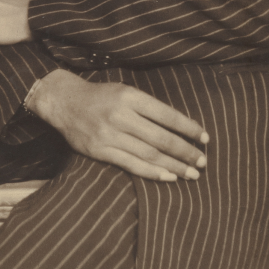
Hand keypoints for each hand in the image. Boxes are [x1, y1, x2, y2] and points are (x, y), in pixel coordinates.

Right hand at [28, 69, 208, 181]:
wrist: (64, 102)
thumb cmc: (100, 96)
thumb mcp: (124, 91)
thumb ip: (147, 107)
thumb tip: (178, 127)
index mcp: (130, 97)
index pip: (167, 115)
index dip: (188, 128)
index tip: (205, 138)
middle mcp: (121, 115)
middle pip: (161, 138)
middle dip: (186, 151)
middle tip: (203, 161)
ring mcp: (110, 135)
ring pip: (149, 155)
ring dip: (174, 166)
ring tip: (192, 173)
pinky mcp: (101, 151)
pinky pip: (131, 165)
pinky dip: (153, 172)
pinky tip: (169, 177)